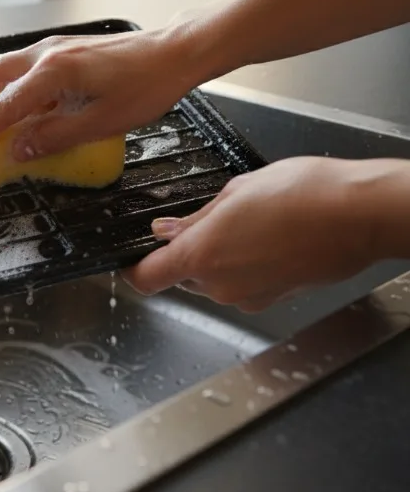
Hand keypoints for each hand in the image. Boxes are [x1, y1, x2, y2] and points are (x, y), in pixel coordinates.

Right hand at [0, 26, 208, 160]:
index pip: (4, 106)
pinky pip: (17, 67)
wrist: (174, 53)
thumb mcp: (101, 122)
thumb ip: (54, 137)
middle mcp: (45, 55)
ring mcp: (52, 49)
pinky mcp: (61, 51)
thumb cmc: (146, 86)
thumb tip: (16, 151)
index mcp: (53, 73)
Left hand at [121, 157, 381, 312]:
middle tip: (210, 222)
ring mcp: (247, 297)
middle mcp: (219, 285)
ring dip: (219, 259)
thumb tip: (168, 230)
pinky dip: (245, 267)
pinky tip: (268, 239)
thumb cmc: (304, 195)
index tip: (131, 259)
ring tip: (249, 225)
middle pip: (181, 277)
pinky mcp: (272, 300)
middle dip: (188, 254)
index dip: (133, 269)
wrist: (360, 215)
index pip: (146, 278)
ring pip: (213, 281)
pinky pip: (242, 285)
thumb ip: (196, 218)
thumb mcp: (236, 192)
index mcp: (200, 256)